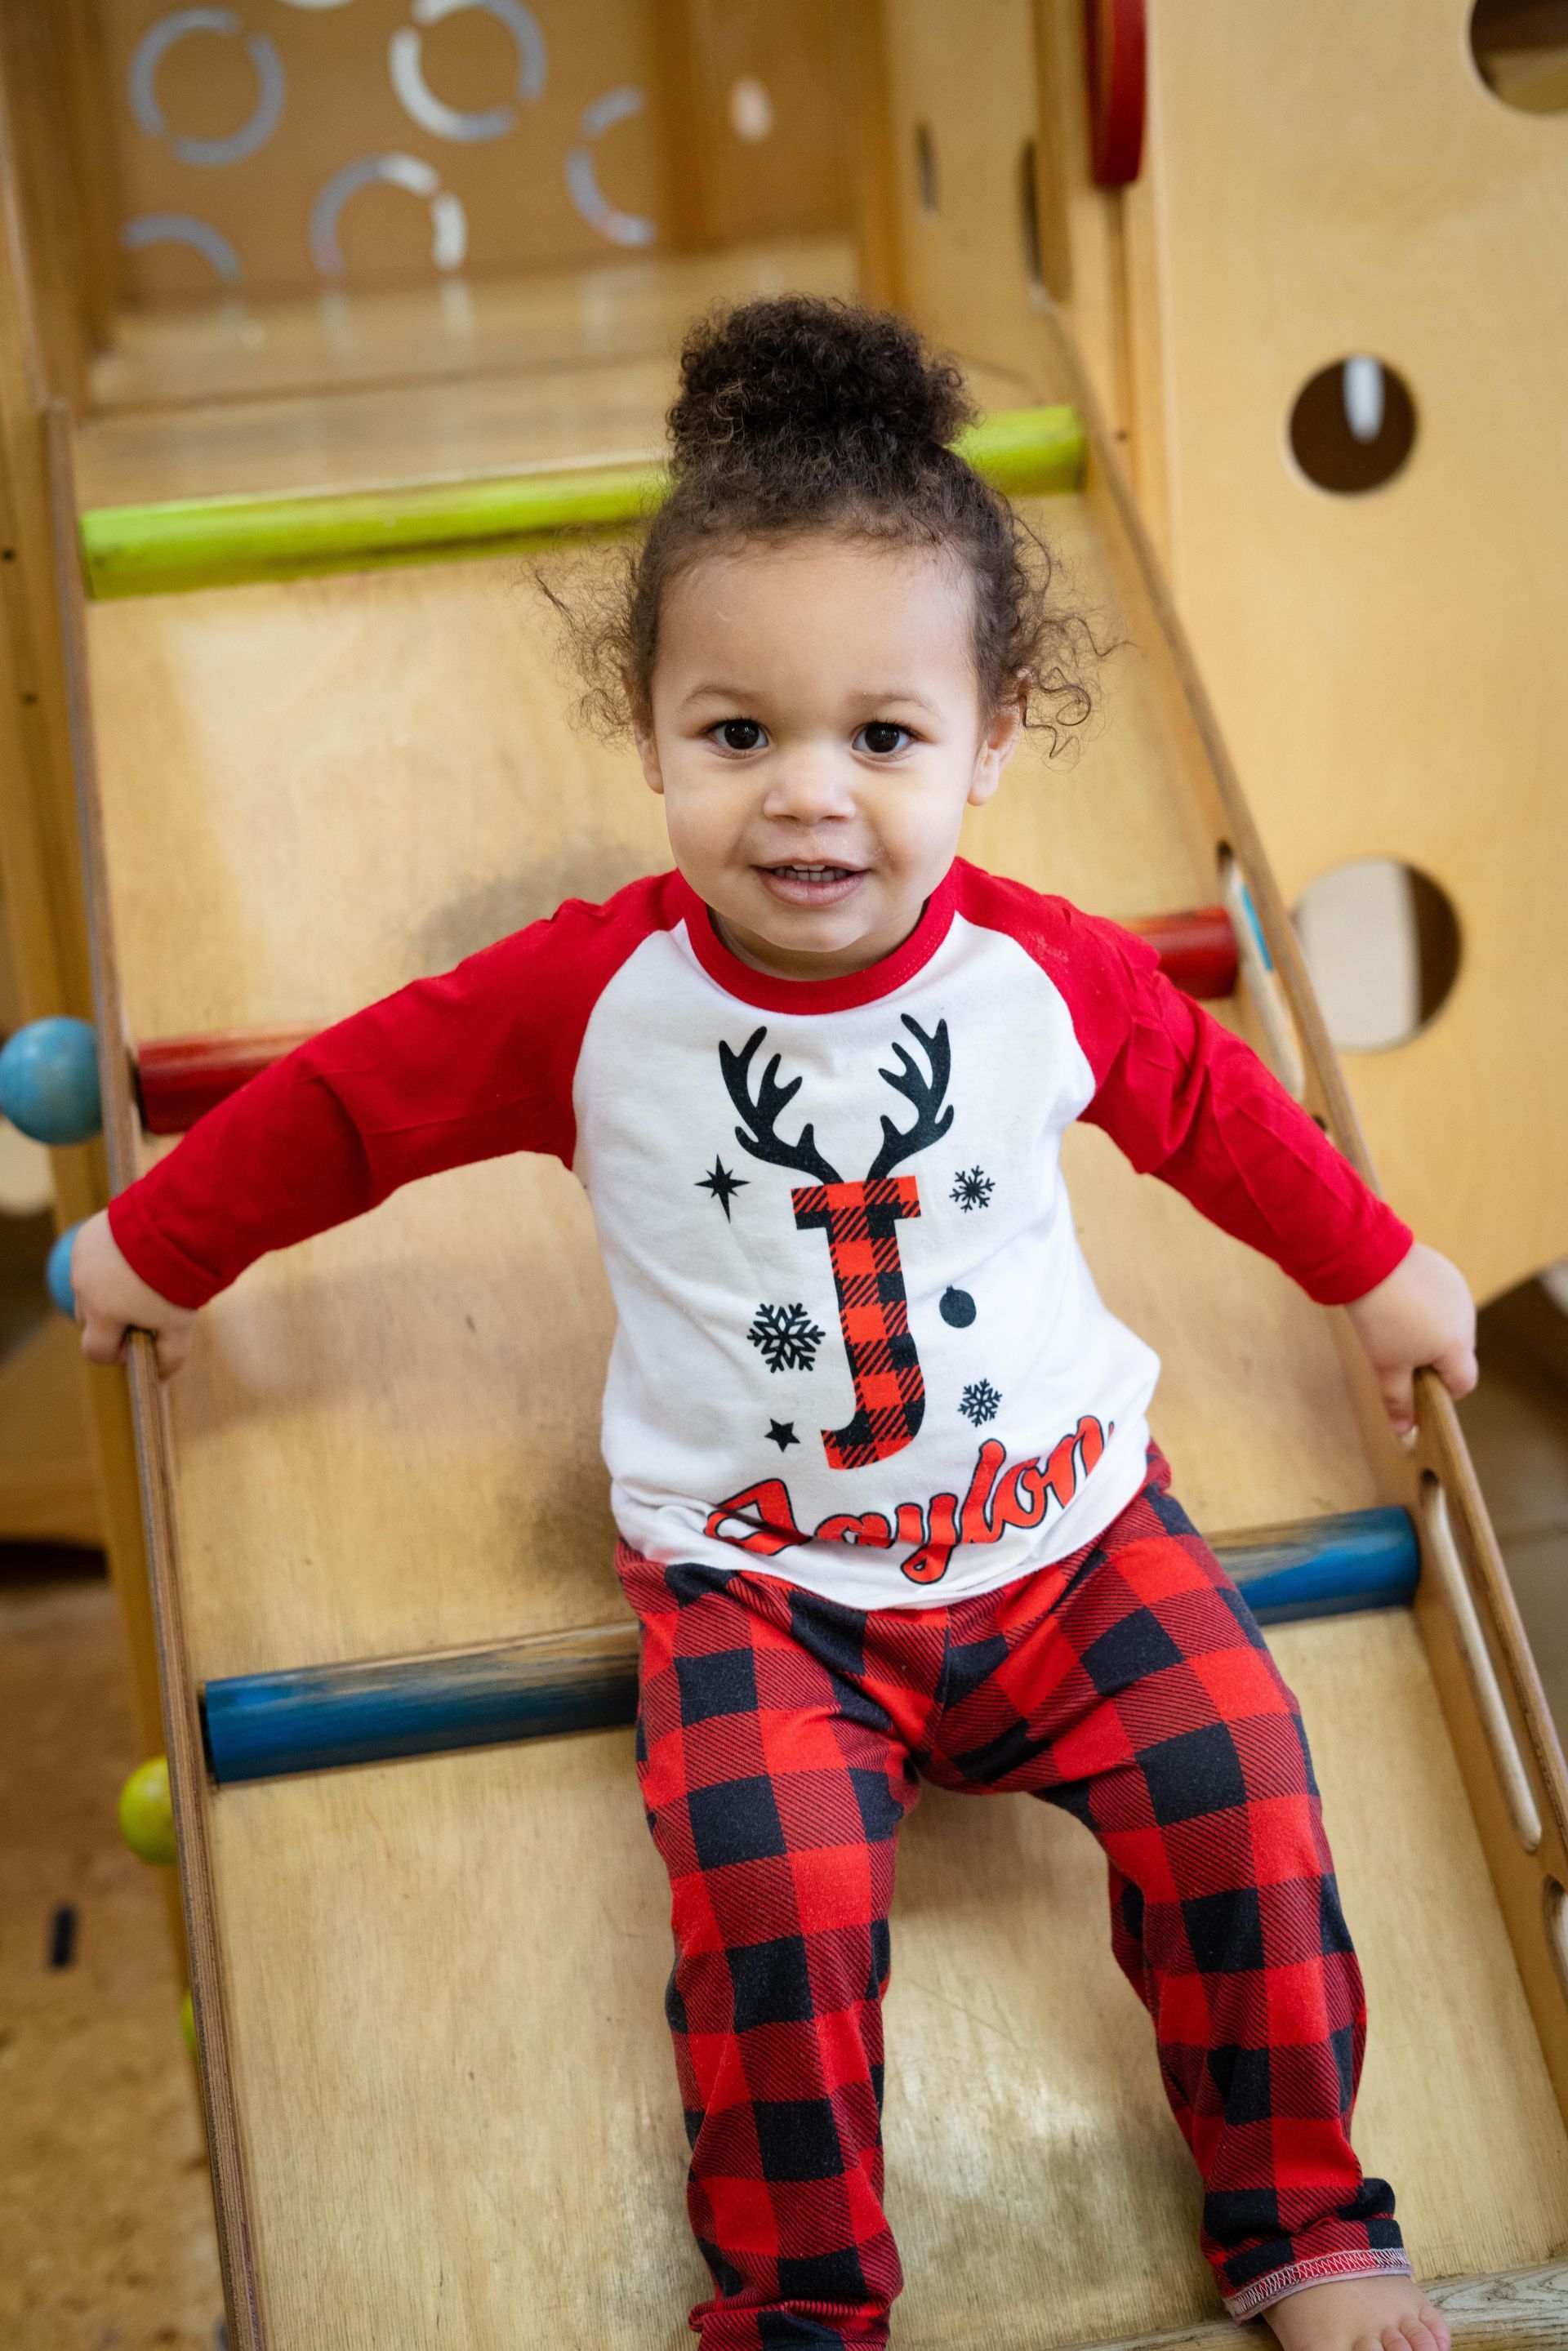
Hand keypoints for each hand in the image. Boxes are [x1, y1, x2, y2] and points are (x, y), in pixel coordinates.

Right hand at [70, 1208, 195, 1380]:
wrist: (177, 1224)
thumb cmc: (178, 1281)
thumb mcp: (179, 1325)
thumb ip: (169, 1359)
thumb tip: (160, 1385)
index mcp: (101, 1313)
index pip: (95, 1351)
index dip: (118, 1352)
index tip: (140, 1336)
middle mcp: (83, 1288)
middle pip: (90, 1320)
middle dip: (112, 1320)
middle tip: (146, 1306)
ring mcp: (81, 1260)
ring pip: (90, 1289)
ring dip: (109, 1290)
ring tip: (143, 1278)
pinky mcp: (87, 1236)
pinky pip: (91, 1260)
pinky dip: (108, 1263)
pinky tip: (135, 1255)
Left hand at [1345, 1239, 1475, 1435]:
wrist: (1369, 1260)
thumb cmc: (1379, 1318)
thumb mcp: (1386, 1365)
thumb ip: (1398, 1399)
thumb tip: (1405, 1431)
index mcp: (1458, 1346)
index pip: (1463, 1383)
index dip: (1441, 1392)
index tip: (1415, 1387)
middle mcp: (1466, 1319)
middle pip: (1457, 1354)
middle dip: (1432, 1361)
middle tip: (1397, 1353)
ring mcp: (1459, 1293)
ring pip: (1449, 1326)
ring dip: (1429, 1333)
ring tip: (1396, 1324)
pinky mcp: (1446, 1272)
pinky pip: (1442, 1301)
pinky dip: (1426, 1307)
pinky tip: (1400, 1301)